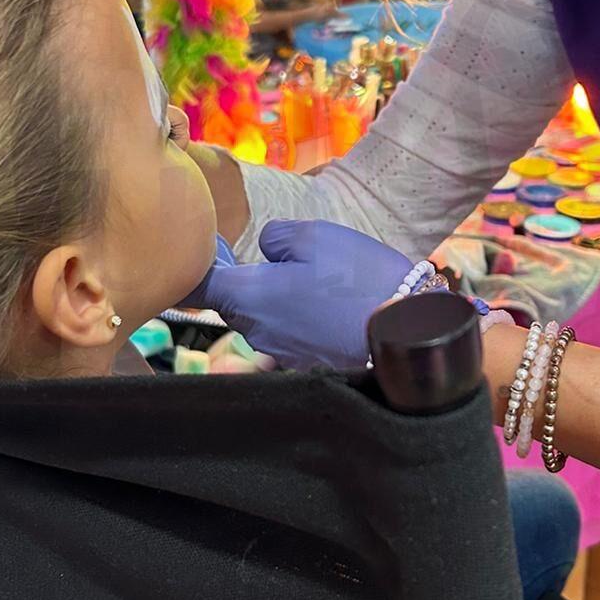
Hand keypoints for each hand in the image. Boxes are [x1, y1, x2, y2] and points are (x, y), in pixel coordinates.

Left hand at [195, 219, 412, 368]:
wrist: (405, 331)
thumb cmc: (357, 279)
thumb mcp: (314, 235)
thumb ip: (276, 237)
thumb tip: (266, 251)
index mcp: (248, 295)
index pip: (197, 284)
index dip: (194, 265)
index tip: (201, 250)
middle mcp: (255, 331)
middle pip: (233, 300)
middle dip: (246, 279)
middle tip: (277, 257)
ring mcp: (280, 352)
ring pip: (263, 316)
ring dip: (277, 298)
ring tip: (316, 279)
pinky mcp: (305, 364)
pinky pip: (290, 333)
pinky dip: (301, 317)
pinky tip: (331, 304)